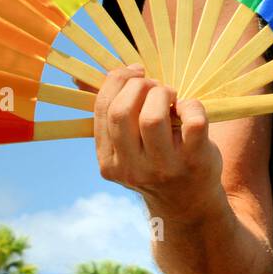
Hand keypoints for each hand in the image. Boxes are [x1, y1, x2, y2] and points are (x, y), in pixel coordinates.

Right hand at [92, 64, 224, 217]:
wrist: (188, 202)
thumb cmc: (155, 161)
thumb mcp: (126, 146)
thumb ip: (108, 115)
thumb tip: (78, 79)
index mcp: (109, 162)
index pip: (102, 110)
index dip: (117, 80)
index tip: (134, 70)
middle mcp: (132, 168)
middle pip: (121, 112)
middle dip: (139, 85)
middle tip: (154, 86)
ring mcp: (163, 167)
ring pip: (152, 117)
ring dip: (163, 94)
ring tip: (171, 96)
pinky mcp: (194, 161)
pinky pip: (192, 122)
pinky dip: (192, 106)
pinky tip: (189, 109)